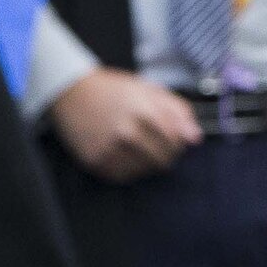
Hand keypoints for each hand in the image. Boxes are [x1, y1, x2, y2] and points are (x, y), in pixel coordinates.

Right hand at [48, 68, 200, 181]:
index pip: (178, 142)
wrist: (71, 92)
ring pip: (145, 171)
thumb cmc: (115, 89)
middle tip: (156, 143)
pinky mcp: (95, 161)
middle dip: (166, 153)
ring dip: (147, 162)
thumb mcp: (150, 90)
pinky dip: (129, 168)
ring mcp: (110, 149)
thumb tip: (195, 138)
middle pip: (163, 160)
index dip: (180, 141)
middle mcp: (127, 133)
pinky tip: (124, 152)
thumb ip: (177, 112)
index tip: (174, 137)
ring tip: (138, 145)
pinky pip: (124, 176)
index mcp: (145, 112)